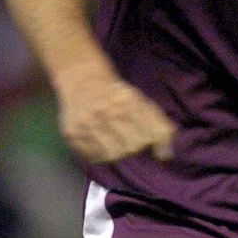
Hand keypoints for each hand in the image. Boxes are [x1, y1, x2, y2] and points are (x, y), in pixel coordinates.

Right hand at [58, 76, 176, 163]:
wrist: (82, 80)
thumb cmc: (117, 95)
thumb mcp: (141, 101)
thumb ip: (158, 124)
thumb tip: (166, 155)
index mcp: (129, 100)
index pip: (152, 131)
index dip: (159, 144)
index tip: (161, 152)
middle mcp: (106, 110)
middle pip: (131, 146)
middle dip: (136, 147)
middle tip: (132, 140)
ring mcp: (86, 122)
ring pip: (111, 154)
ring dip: (118, 153)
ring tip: (116, 143)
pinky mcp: (71, 132)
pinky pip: (92, 156)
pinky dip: (100, 155)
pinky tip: (101, 145)